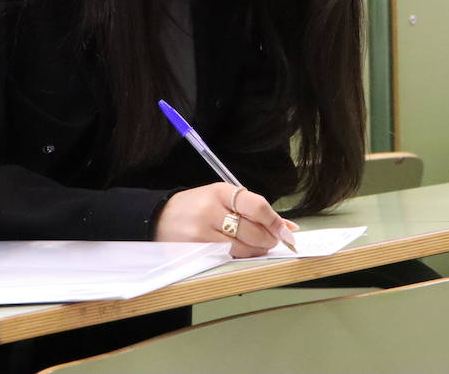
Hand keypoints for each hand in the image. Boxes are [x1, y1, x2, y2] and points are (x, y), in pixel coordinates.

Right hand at [154, 183, 298, 258]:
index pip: (257, 206)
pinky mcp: (196, 249)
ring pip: (242, 248)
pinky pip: (227, 257)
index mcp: (221, 191)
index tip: (288, 232)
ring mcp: (202, 232)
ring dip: (256, 250)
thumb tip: (288, 227)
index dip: (276, 221)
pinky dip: (239, 256)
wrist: (159, 216)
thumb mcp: (222, 197)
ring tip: (257, 246)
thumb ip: (253, 209)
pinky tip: (240, 251)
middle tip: (273, 241)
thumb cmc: (197, 206)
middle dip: (269, 239)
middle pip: (252, 231)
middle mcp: (211, 210)